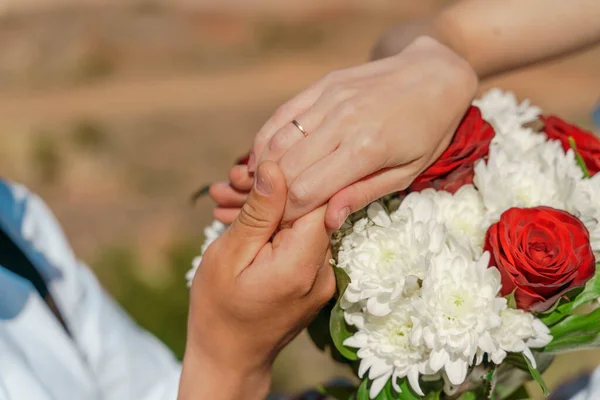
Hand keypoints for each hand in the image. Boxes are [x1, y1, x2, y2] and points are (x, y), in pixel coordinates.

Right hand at [180, 161, 335, 399]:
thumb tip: (276, 167)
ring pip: (307, 222)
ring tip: (232, 201)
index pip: (320, 198)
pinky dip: (278, 228)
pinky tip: (247, 223)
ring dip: (274, 209)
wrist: (229, 358)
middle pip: (314, 209)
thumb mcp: (228, 256)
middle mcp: (324, 271)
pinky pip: (304, 241)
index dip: (291, 176)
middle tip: (234, 184)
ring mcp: (325, 277)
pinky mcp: (318, 279)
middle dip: (277, 190)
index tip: (256, 171)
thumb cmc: (218, 310)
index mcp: (301, 265)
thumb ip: (258, 213)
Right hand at [248, 36, 476, 229]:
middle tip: (271, 213)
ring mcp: (329, 99)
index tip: (285, 227)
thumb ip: (362, 195)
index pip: (306, 191)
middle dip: (273, 197)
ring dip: (264, 170)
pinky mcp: (322, 85)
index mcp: (366, 149)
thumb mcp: (407, 173)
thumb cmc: (427, 132)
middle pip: (285, 169)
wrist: (435, 75)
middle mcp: (343, 121)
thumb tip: (327, 221)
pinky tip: (263, 160)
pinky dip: (265, 140)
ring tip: (263, 191)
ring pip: (277, 141)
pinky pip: (282, 115)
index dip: (289, 214)